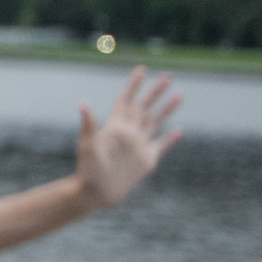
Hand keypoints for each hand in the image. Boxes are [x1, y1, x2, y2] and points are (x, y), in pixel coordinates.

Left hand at [76, 68, 182, 207]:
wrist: (95, 193)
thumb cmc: (87, 169)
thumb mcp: (87, 146)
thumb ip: (88, 125)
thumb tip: (82, 104)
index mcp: (116, 126)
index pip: (127, 100)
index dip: (134, 85)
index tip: (142, 69)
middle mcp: (129, 133)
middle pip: (145, 106)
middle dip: (156, 91)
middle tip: (169, 75)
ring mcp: (139, 145)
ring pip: (156, 122)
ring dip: (167, 109)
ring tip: (179, 95)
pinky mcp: (146, 160)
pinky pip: (162, 146)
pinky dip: (171, 138)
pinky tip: (179, 131)